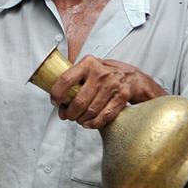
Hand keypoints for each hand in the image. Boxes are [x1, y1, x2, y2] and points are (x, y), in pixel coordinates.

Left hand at [49, 56, 166, 128]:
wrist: (132, 76)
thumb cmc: (105, 74)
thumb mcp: (89, 68)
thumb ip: (74, 79)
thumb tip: (58, 101)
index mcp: (87, 63)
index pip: (66, 79)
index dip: (57, 93)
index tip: (54, 102)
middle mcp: (100, 73)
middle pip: (79, 100)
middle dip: (70, 112)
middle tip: (67, 116)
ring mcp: (112, 85)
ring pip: (91, 110)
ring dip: (81, 119)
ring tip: (78, 120)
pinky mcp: (122, 96)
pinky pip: (104, 115)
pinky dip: (94, 123)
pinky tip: (88, 123)